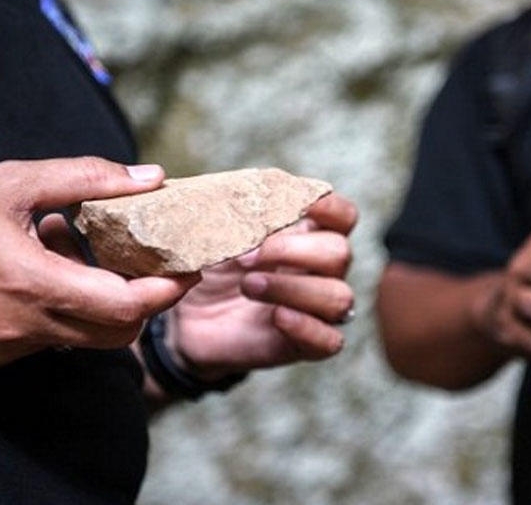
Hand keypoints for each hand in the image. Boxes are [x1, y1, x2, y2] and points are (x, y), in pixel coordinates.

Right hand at [0, 158, 194, 368]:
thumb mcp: (14, 185)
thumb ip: (86, 178)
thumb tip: (153, 178)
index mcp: (32, 284)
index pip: (126, 307)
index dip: (168, 290)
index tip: (190, 267)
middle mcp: (26, 325)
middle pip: (119, 331)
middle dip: (150, 300)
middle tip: (165, 265)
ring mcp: (12, 344)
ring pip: (90, 336)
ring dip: (113, 302)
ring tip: (106, 255)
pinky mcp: (2, 351)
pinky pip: (59, 335)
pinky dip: (78, 307)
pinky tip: (60, 266)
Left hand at [167, 193, 357, 379]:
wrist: (186, 319)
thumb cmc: (209, 267)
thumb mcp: (214, 232)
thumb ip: (230, 207)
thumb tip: (231, 186)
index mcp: (308, 234)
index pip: (343, 216)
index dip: (330, 208)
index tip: (301, 205)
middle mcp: (321, 270)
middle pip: (339, 253)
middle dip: (293, 250)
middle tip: (246, 257)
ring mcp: (316, 309)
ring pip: (339, 296)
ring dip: (293, 288)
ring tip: (248, 286)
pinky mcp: (305, 344)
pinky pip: (330, 340)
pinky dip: (307, 327)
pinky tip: (276, 317)